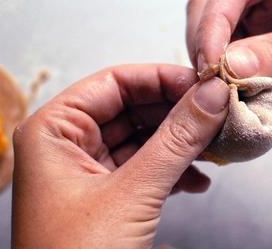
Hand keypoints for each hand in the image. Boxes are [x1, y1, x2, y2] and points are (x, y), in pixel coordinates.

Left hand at [11, 65, 228, 248]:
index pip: (113, 83)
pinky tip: (199, 179)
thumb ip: (176, 140)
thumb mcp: (133, 193)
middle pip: (131, 109)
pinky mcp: (106, 193)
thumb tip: (212, 94)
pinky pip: (144, 166)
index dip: (161, 78)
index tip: (204, 81)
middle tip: (218, 110)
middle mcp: (66, 144)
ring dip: (180, 142)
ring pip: (142, 138)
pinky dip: (173, 169)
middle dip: (177, 112)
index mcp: (52, 130)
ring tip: (216, 145)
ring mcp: (86, 169)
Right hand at [186, 0, 271, 102]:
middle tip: (211, 79)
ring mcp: (266, 26)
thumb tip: (229, 66)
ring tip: (221, 93)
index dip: (215, 20)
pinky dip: (231, 85)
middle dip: (206, 42)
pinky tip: (235, 100)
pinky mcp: (269, 58)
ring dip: (214, 67)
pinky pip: (236, 69)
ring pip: (218, 42)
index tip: (211, 59)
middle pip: (212, 9)